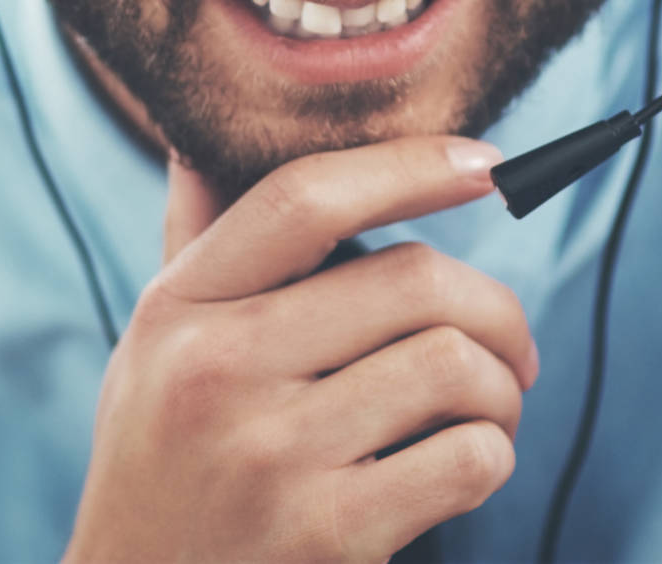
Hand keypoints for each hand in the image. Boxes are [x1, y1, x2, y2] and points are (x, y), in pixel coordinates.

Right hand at [62, 135, 537, 563]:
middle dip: (494, 306)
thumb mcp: (152, 346)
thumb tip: (207, 138)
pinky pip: (468, 459)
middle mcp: (217, 370)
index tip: (483, 162)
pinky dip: (492, 453)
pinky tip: (466, 461)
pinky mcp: (328, 535)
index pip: (302, 199)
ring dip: (502, 386)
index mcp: (177, 306)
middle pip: (409, 279)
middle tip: (509, 342)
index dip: (408, 166)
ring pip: (453, 365)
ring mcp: (272, 455)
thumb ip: (195, 246)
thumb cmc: (161, 462)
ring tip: (490, 407)